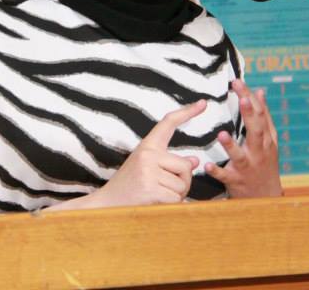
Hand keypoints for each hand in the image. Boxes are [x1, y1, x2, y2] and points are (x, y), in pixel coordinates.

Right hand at [57, 99, 203, 209]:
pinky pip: (176, 199)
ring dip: (175, 196)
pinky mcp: (150, 190)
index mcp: (147, 146)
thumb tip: (195, 161)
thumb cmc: (128, 186)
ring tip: (155, 196)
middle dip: (182, 181)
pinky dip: (170, 206)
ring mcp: (148, 172)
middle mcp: (147, 154)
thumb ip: (169, 163)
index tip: (203, 103)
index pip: (169, 123)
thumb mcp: (147, 168)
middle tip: (163, 188)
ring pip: (182, 185)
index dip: (187, 112)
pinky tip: (154, 204)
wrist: (105, 205)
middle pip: (185, 166)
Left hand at [205, 79, 282, 197]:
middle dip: (249, 114)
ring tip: (221, 134)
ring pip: (240, 156)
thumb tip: (259, 91)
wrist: (266, 197)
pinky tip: (207, 165)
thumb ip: (263, 116)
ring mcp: (248, 167)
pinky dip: (217, 171)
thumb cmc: (264, 162)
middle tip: (241, 97)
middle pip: (256, 130)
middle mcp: (259, 151)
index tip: (237, 82)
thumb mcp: (268, 139)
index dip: (249, 98)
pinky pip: (226, 176)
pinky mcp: (236, 181)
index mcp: (266, 139)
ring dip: (231, 146)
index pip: (260, 115)